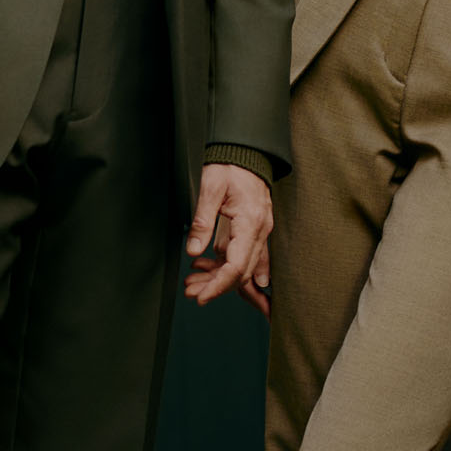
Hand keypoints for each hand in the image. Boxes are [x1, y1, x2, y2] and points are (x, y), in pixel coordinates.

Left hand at [186, 163, 274, 311]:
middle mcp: (259, 231)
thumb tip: (193, 251)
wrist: (246, 153)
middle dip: (216, 286)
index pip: (237, 266)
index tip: (201, 297)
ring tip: (192, 283)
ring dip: (218, 278)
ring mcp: (259, 232)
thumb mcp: (209, 188)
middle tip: (191, 293)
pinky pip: (241, 255)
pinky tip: (203, 266)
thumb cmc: (229, 166)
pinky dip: (223, 265)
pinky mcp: (252, 231)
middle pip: (241, 272)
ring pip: (241, 266)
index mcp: (250, 222)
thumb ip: (202, 221)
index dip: (219, 285)